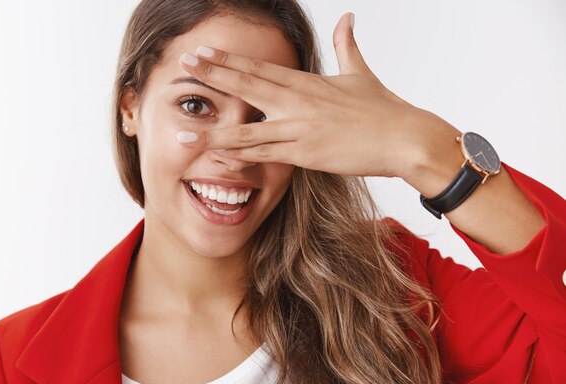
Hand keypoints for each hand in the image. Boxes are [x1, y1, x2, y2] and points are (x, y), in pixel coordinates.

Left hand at [177, 12, 448, 178]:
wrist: (405, 138)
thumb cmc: (384, 109)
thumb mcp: (361, 72)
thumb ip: (347, 45)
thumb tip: (348, 18)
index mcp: (308, 83)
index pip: (260, 68)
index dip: (229, 60)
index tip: (204, 53)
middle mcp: (299, 102)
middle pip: (248, 86)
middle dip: (214, 77)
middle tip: (184, 66)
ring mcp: (301, 128)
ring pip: (248, 130)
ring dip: (214, 132)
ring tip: (182, 134)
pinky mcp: (307, 155)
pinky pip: (267, 157)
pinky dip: (242, 159)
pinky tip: (218, 160)